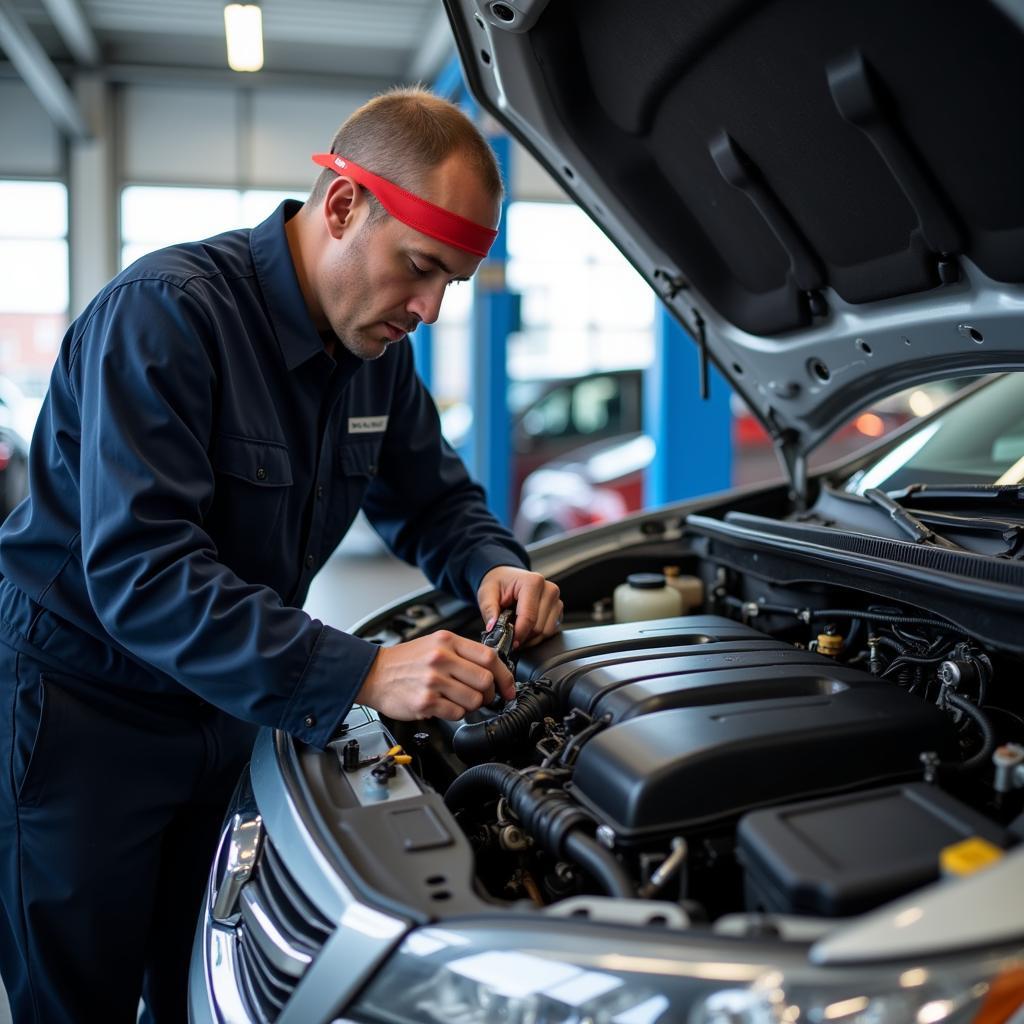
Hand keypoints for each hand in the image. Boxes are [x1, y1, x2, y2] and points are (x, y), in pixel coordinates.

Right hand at [354, 631, 514, 719]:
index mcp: (447, 641)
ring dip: (472, 706)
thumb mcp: (434, 644)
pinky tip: (445, 707)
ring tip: (460, 701)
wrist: (373, 673)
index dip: (505, 675)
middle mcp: (441, 658)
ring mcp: (433, 680)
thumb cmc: (405, 661)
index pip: (490, 657)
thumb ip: (461, 652)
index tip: (508, 687)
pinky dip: (456, 714)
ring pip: (473, 700)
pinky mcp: (425, 701)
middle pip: (485, 680)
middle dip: (489, 694)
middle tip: (483, 697)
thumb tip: (491, 669)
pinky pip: (456, 713)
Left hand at [477, 565, 562, 647]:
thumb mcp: (487, 593)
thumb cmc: (499, 584)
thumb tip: (492, 626)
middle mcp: (548, 589)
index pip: (529, 617)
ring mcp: (555, 599)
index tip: (510, 642)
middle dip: (523, 637)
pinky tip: (526, 630)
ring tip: (517, 634)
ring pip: (547, 631)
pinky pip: (551, 630)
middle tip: (510, 638)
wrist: (507, 578)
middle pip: (539, 627)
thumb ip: (489, 609)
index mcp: (533, 582)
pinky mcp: (558, 609)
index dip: (519, 634)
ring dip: (531, 638)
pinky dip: (538, 636)